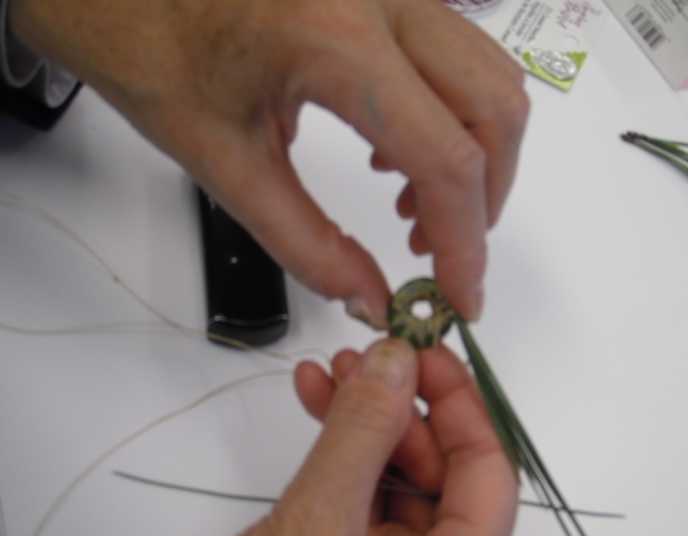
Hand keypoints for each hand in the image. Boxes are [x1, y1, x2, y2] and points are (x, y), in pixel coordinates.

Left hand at [9, 0, 528, 324]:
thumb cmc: (149, 54)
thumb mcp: (225, 164)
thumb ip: (308, 245)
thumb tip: (371, 300)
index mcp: (337, 41)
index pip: (447, 158)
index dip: (466, 243)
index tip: (461, 297)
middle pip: (496, 110)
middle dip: (484, 200)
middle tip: (439, 253)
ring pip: (490, 77)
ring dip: (476, 156)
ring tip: (414, 206)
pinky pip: (460, 56)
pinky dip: (454, 117)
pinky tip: (397, 151)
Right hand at [148, 338, 517, 535]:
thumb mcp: (313, 526)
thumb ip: (360, 434)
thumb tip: (398, 358)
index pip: (488, 475)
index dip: (460, 405)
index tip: (425, 350)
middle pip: (442, 472)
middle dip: (400, 408)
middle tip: (364, 356)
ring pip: (399, 479)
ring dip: (366, 423)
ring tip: (331, 372)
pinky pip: (363, 498)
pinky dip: (341, 453)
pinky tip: (316, 405)